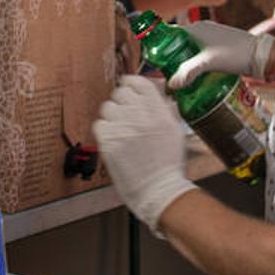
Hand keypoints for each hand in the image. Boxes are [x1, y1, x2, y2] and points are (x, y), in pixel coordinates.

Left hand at [93, 76, 196, 232]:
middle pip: (121, 92)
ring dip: (112, 115)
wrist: (158, 192)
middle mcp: (142, 118)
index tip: (128, 86)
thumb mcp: (175, 132)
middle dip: (122, 101)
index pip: (140, 83)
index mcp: (160, 114)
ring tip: (120, 129)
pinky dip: (104, 130)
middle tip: (125, 113)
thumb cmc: (168, 166)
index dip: (131, 82)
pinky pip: (99, 125)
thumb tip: (158, 95)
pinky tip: (113, 139)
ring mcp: (124, 130)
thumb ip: (165, 111)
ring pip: (107, 107)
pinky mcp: (109, 144)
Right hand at [168, 21, 274, 89]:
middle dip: (172, 61)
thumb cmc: (236, 53)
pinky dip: (196, 66)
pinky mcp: (220, 49)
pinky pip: (201, 56)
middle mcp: (203, 31)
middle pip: (179, 46)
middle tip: (167, 79)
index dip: (160, 47)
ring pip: (191, 52)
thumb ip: (188, 72)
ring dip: (184, 66)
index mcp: (197, 29)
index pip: (170, 34)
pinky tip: (196, 80)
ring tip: (180, 84)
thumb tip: (171, 84)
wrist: (262, 55)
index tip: (153, 62)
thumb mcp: (209, 62)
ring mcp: (212, 40)